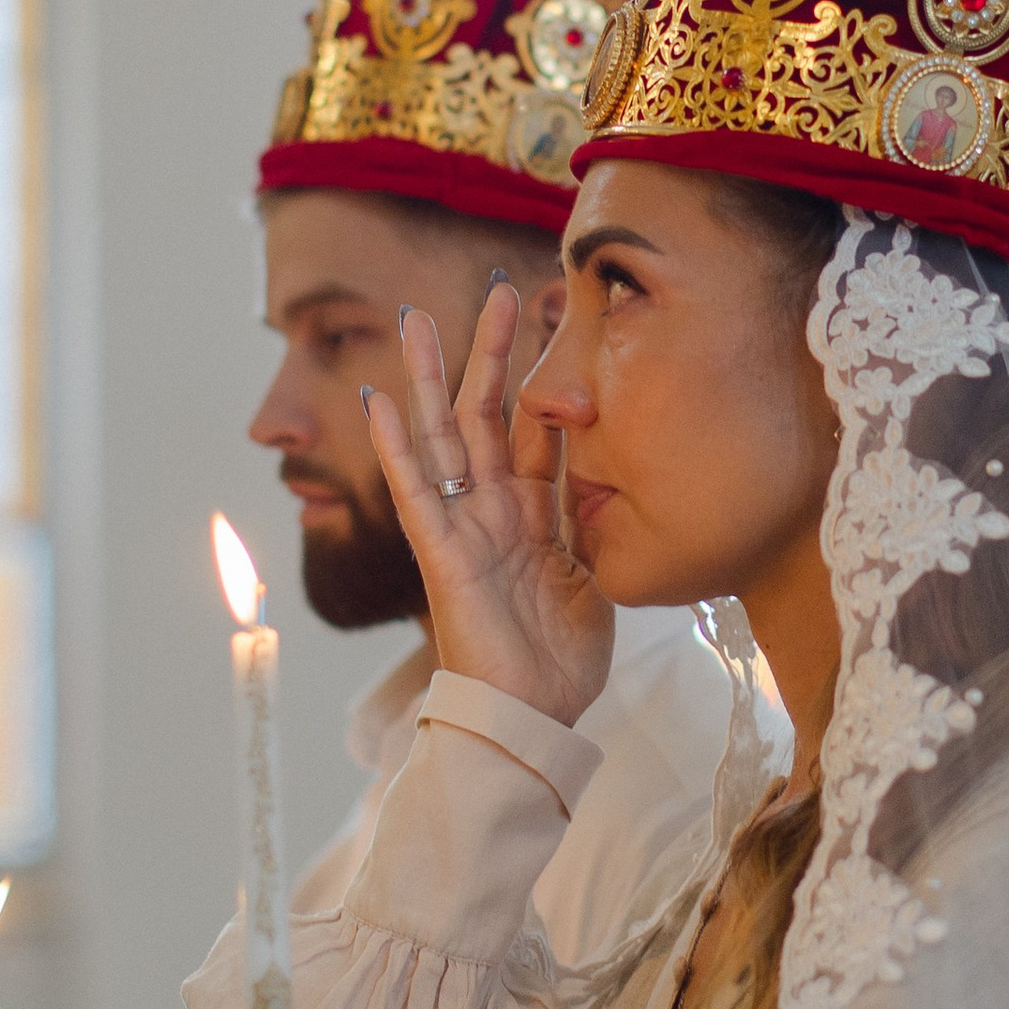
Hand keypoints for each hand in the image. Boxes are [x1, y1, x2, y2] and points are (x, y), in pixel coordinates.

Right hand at [363, 281, 612, 725]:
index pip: (537, 428)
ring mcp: (465, 527)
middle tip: (498, 289)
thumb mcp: (597, 577)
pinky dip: (394, 447)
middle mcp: (494, 509)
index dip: (546, 375)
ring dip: (432, 377)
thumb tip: (630, 486)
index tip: (557, 317)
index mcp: (534, 512)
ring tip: (416, 319)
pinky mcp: (442, 555)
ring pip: (444, 437)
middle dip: (492, 352)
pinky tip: (378, 400)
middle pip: (487, 413)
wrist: (534, 719)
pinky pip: (415, 493)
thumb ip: (598, 526)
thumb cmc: (562, 660)